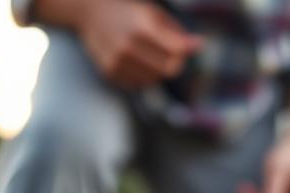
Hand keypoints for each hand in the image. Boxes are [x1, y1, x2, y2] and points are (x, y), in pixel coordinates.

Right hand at [75, 0, 201, 88]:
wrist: (91, 13)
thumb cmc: (128, 11)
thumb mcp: (153, 13)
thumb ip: (176, 32)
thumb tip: (199, 46)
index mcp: (143, 27)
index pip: (176, 52)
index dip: (185, 52)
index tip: (186, 47)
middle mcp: (129, 45)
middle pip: (168, 69)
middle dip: (174, 62)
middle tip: (171, 52)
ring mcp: (117, 61)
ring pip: (154, 80)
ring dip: (158, 70)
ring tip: (151, 54)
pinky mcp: (109, 72)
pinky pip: (138, 84)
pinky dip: (143, 76)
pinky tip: (136, 60)